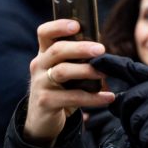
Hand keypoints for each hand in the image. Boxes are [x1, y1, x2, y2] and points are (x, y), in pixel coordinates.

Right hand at [23, 19, 114, 146]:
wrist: (42, 121)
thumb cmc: (59, 90)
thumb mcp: (63, 72)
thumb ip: (75, 60)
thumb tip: (102, 50)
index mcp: (44, 54)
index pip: (44, 33)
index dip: (59, 26)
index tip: (77, 26)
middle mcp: (39, 65)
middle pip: (57, 50)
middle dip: (80, 48)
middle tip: (100, 49)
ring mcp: (40, 84)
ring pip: (62, 71)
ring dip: (86, 70)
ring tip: (105, 73)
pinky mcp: (46, 102)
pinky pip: (72, 97)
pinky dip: (93, 98)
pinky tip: (108, 97)